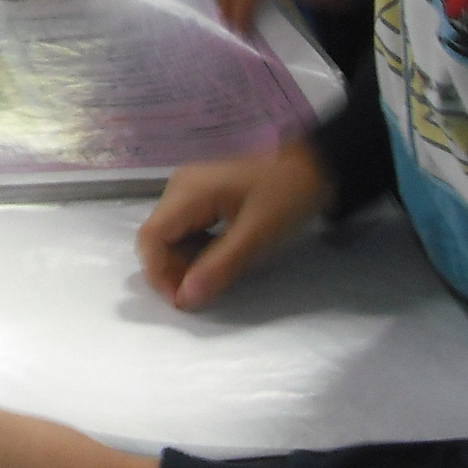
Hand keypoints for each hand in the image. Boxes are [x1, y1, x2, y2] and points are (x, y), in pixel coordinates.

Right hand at [137, 138, 329, 309]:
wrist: (316, 165)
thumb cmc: (286, 196)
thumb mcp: (256, 236)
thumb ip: (219, 267)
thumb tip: (184, 299)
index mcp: (187, 192)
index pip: (151, 237)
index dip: (159, 273)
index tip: (184, 301)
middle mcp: (179, 187)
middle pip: (157, 237)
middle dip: (171, 271)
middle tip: (199, 296)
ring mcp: (190, 189)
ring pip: (170, 235)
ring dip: (183, 263)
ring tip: (211, 281)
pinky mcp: (203, 195)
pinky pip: (186, 229)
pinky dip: (194, 251)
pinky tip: (216, 261)